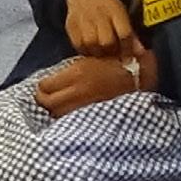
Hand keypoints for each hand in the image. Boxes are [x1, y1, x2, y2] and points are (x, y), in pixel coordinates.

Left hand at [34, 51, 152, 117]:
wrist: (138, 78)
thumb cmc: (114, 63)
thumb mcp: (88, 60)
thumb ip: (69, 71)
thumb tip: (51, 81)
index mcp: (75, 74)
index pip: (45, 86)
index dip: (41, 86)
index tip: (43, 85)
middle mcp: (77, 92)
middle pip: (47, 103)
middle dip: (43, 100)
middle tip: (44, 97)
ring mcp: (85, 106)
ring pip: (57, 114)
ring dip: (54, 110)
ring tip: (56, 105)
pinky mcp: (93, 116)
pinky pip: (72, 120)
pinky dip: (66, 116)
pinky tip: (69, 112)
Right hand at [64, 0, 135, 57]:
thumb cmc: (107, 6)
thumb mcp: (122, 15)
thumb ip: (131, 35)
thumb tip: (140, 54)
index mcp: (115, 11)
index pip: (124, 34)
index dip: (128, 49)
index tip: (128, 57)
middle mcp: (99, 15)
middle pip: (107, 42)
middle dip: (112, 52)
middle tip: (114, 56)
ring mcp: (83, 20)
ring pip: (92, 46)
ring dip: (98, 54)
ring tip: (102, 54)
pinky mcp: (71, 27)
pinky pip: (79, 46)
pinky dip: (86, 51)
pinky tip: (91, 50)